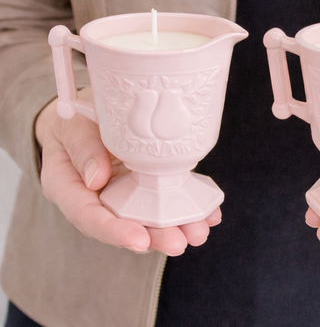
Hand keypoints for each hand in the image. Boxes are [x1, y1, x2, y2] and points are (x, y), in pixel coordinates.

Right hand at [37, 88, 220, 254]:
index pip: (89, 218)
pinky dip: (186, 206)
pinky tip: (208, 213)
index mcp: (71, 191)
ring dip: (175, 226)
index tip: (139, 239)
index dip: (114, 231)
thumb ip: (82, 150)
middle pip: (125, 225)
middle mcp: (99, 200)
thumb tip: (96, 179)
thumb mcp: (72, 128)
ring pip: (148, 218)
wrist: (85, 115)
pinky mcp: (146, 184)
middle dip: (154, 236)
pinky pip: (165, 198)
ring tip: (199, 231)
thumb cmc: (73, 122)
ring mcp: (125, 194)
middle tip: (178, 242)